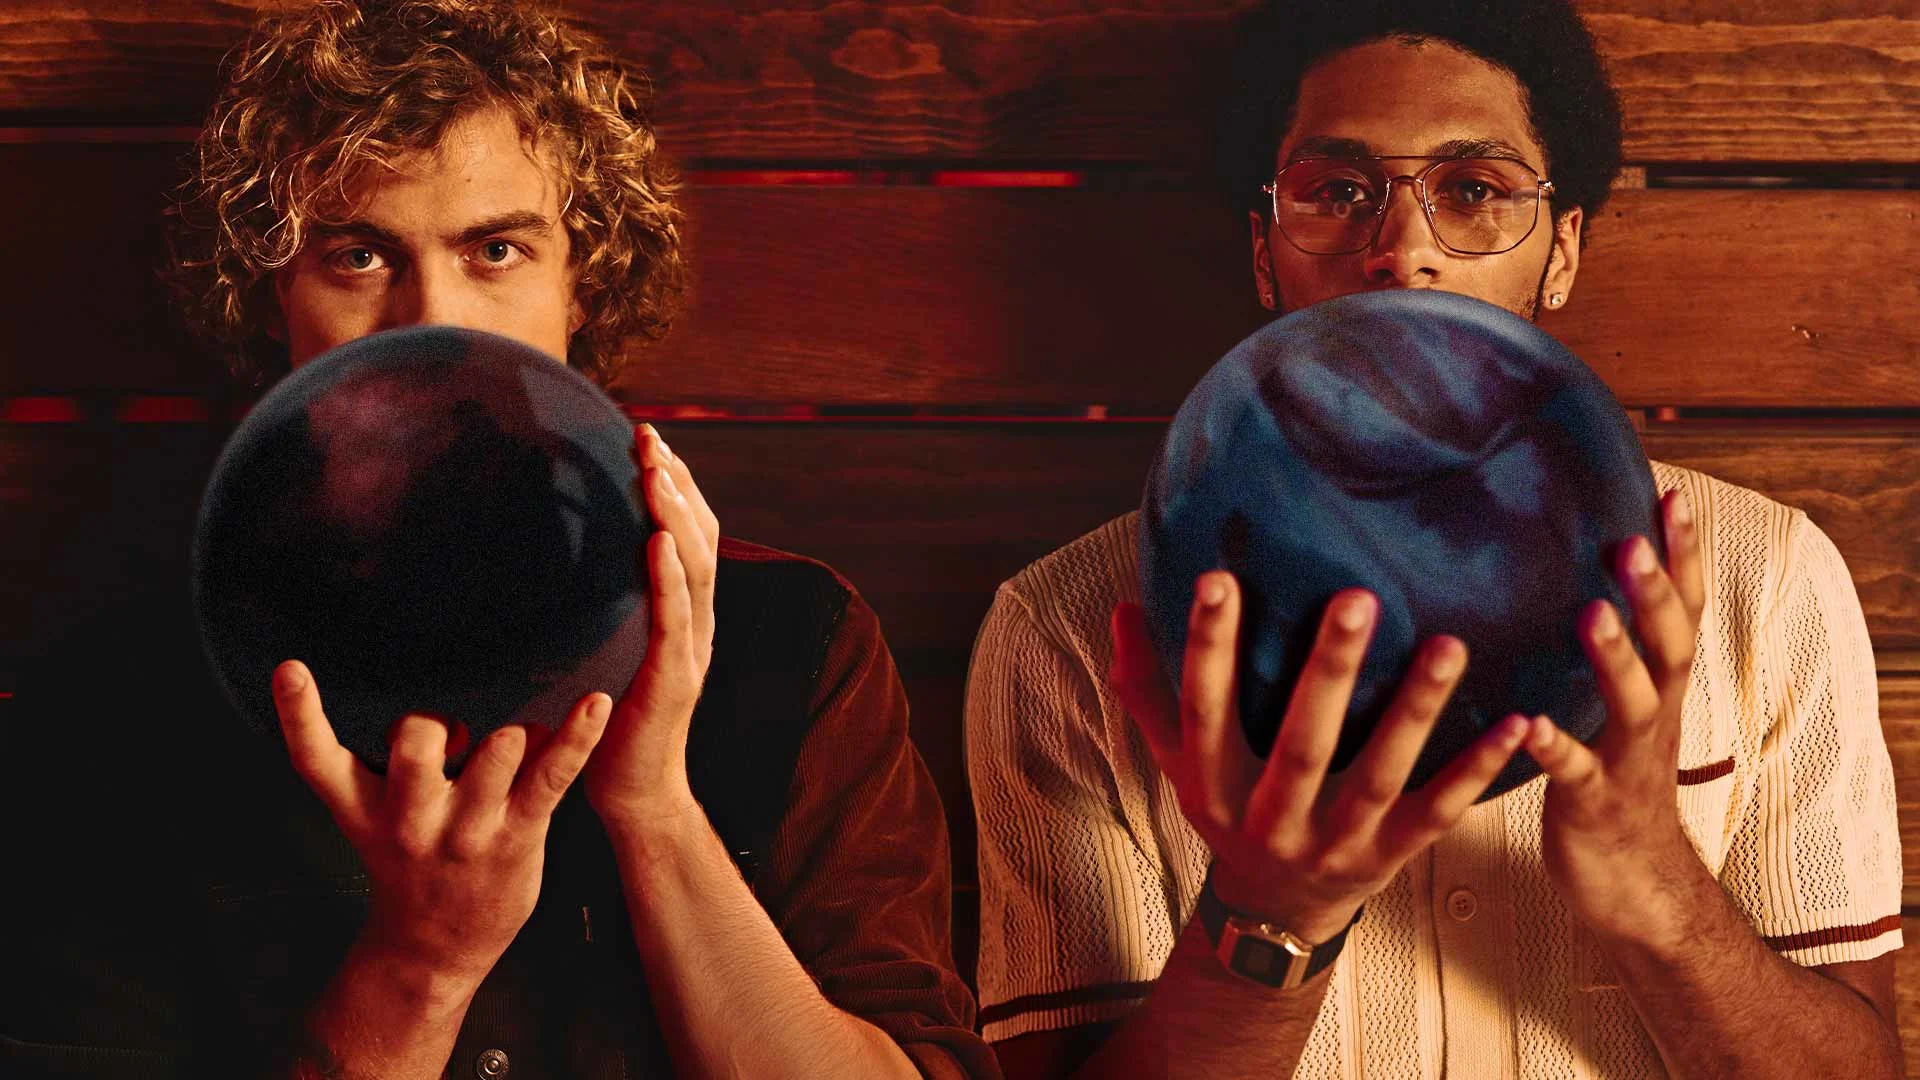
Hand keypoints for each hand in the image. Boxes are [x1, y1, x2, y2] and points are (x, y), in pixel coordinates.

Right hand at [272, 660, 610, 985]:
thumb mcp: (371, 820)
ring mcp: (469, 828)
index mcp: (366, 808)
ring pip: (496, 749)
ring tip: (519, 738)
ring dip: (511, 732)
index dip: (300, 714)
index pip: (319, 760)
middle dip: (434, 722)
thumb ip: (382, 764)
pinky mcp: (520, 833)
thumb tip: (426, 684)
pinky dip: (577, 736)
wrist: (433, 948)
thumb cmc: (409, 864)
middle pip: (417, 744)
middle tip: (453, 734)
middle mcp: (413, 818)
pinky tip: (597, 704)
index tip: (290, 667)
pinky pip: (554, 775)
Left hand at [583, 424, 721, 834]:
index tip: (649, 442)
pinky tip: (658, 542)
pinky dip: (672, 577)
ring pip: (697, 567)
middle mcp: (696, 623)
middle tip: (649, 437)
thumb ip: (594, 612)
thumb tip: (542, 565)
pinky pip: (676, 618)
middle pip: (700, 536)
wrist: (632, 795)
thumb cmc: (607, 726)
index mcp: (682, 614)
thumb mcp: (601, 653)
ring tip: (656, 472)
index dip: (675, 486)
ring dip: (678, 514)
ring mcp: (691, 649)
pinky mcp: (675, 679)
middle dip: (678, 482)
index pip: (688, 535)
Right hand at [1111, 576, 1532, 944]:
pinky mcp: (1391, 857)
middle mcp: (1272, 817)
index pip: (1204, 708)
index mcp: (1214, 784)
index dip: (1207, 647)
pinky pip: (1439, 813)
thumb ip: (1148, 688)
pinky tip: (1516, 723)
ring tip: (1449, 645)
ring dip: (1416, 712)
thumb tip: (1122, 608)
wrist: (1271, 918)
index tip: (1217, 578)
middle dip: (1328, 671)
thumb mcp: (1176, 759)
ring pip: (1380, 775)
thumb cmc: (1226, 813)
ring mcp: (1336, 842)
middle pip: (1301, 743)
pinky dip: (1477, 771)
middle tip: (1356, 597)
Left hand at [1527, 491, 1705, 941]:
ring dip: (1615, 657)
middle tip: (1631, 541)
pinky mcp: (1592, 804)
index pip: (1682, 611)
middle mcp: (1654, 717)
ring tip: (1591, 613)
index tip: (1672, 493)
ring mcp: (1627, 761)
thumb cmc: (1613, 778)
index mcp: (1659, 688)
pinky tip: (1534, 725)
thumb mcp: (1620, 707)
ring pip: (1633, 704)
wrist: (1636, 884)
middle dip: (1655, 593)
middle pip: (1669, 646)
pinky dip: (1558, 748)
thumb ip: (1607, 648)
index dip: (1683, 556)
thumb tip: (1571, 570)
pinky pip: (1577, 775)